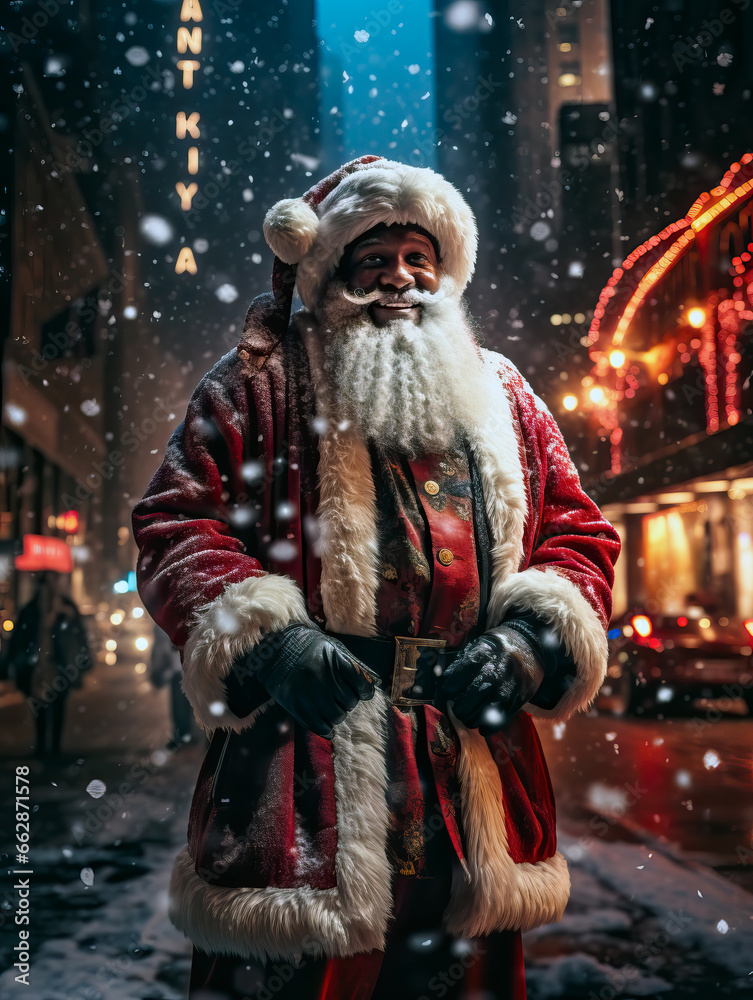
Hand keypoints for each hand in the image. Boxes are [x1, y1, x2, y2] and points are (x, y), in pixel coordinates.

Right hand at [223, 623, 379, 738]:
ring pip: (337, 716)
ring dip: (337, 714)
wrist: (276, 648)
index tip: (362, 692)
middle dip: (348, 701)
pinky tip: (325, 722)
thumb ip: (353, 665)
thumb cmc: (310, 647)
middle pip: (350, 702)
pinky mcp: (297, 706)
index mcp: (336, 661)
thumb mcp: (334, 648)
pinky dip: (326, 728)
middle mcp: (325, 678)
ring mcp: (310, 693)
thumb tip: (375, 682)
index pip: (362, 685)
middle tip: (339, 696)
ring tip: (330, 706)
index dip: (365, 691)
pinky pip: (320, 726)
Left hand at [436, 626, 543, 734]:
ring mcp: (508, 686)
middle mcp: (495, 670)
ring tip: (468, 717)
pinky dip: (488, 728)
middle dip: (459, 709)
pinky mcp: (519, 697)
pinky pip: (500, 720)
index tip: (448, 693)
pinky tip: (482, 727)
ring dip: (471, 720)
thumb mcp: (477, 646)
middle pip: (469, 700)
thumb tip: (439, 681)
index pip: (456, 678)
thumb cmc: (496, 647)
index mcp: (481, 655)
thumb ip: (458, 663)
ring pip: (483, 713)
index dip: (448, 690)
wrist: (529, 644)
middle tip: (458, 708)